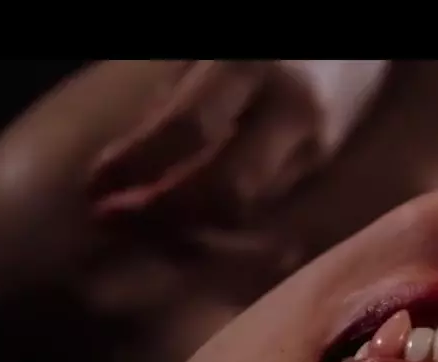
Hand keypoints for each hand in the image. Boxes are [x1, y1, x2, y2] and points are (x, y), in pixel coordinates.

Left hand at [87, 61, 386, 227]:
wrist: (342, 54)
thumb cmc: (261, 52)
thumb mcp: (206, 57)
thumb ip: (170, 105)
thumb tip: (122, 174)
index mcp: (252, 65)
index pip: (189, 128)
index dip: (137, 165)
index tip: (95, 187)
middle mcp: (293, 113)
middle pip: (228, 192)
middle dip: (168, 216)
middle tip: (117, 220)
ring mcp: (319, 152)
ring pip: (247, 218)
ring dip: (189, 233)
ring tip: (145, 227)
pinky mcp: (326, 179)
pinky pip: (264, 221)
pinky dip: (220, 233)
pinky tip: (189, 228)